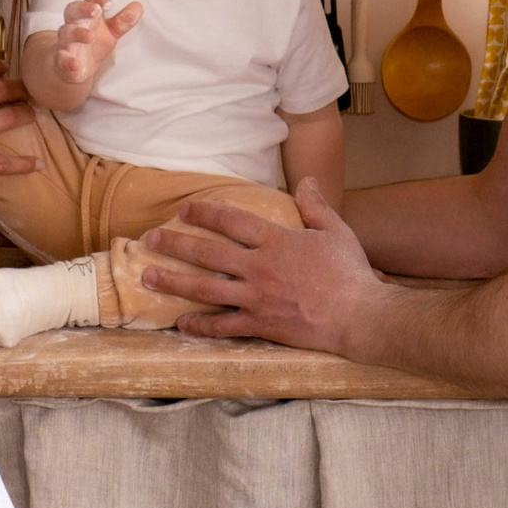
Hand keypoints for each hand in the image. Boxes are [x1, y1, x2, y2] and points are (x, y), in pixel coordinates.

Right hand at [50, 0, 141, 87]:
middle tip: (96, 11)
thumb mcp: (111, 33)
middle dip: (83, 9)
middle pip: (72, 11)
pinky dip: (66, 62)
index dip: (97, 1)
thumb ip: (123, 21)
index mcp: (85, 16)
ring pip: (66, 33)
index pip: (88, 2)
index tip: (110, 4)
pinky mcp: (61, 60)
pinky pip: (60, 59)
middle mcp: (72, 25)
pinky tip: (74, 65)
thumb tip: (139, 6)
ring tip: (90, 36)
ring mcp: (65, 42)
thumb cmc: (93, 44)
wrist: (72, 67)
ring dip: (77, 33)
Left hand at [139, 179, 384, 352]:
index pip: (231, 221)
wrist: (359, 316)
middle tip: (150, 240)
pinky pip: (224, 326)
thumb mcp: (336, 232)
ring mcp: (256, 299)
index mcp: (277, 242)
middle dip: (175, 244)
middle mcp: (260, 268)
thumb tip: (308, 181)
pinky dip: (201, 326)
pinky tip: (181, 324)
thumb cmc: (351, 273)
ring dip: (174, 282)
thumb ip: (316, 206)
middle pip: (208, 253)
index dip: (205, 213)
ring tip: (148, 277)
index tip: (184, 209)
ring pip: (205, 289)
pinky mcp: (261, 325)